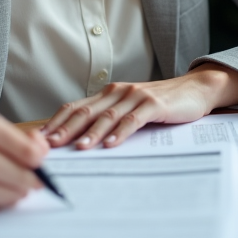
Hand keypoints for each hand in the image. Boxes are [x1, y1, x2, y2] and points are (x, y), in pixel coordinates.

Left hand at [41, 64, 237, 149]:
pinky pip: (134, 119)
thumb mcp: (131, 108)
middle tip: (50, 146)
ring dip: (91, 133)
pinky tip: (111, 145)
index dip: (57, 122)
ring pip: (108, 116)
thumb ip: (110, 118)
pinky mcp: (155, 104)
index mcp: (109, 93)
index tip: (41, 139)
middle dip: (66, 129)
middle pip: (86, 111)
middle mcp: (119, 91)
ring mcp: (136, 96)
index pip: (75, 106)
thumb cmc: (161, 103)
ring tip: (79, 149)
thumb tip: (80, 141)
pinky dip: (120, 133)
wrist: (196, 89)